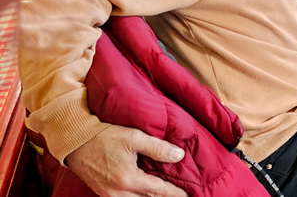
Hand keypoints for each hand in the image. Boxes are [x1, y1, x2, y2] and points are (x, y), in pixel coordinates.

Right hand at [65, 125, 186, 196]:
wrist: (75, 142)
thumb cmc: (104, 137)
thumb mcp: (134, 137)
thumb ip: (157, 148)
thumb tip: (179, 155)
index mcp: (128, 179)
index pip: (158, 190)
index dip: (175, 193)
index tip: (188, 194)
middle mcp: (118, 192)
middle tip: (180, 195)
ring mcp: (109, 195)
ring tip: (165, 193)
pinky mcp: (103, 194)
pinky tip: (146, 192)